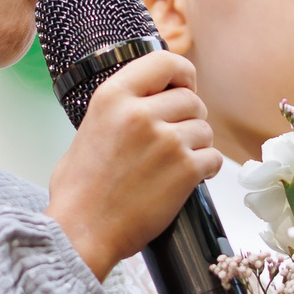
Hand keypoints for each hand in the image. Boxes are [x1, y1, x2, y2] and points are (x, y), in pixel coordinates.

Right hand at [44, 51, 219, 279]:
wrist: (82, 232)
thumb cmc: (79, 190)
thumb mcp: (89, 129)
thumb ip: (119, 109)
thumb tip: (147, 99)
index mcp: (113, 97)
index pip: (164, 61)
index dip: (182, 73)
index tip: (185, 85)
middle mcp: (140, 113)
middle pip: (191, 99)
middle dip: (189, 118)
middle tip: (177, 139)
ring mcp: (166, 141)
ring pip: (205, 129)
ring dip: (197, 146)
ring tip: (175, 164)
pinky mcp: (185, 170)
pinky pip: (214, 159)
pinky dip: (206, 169)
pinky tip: (187, 180)